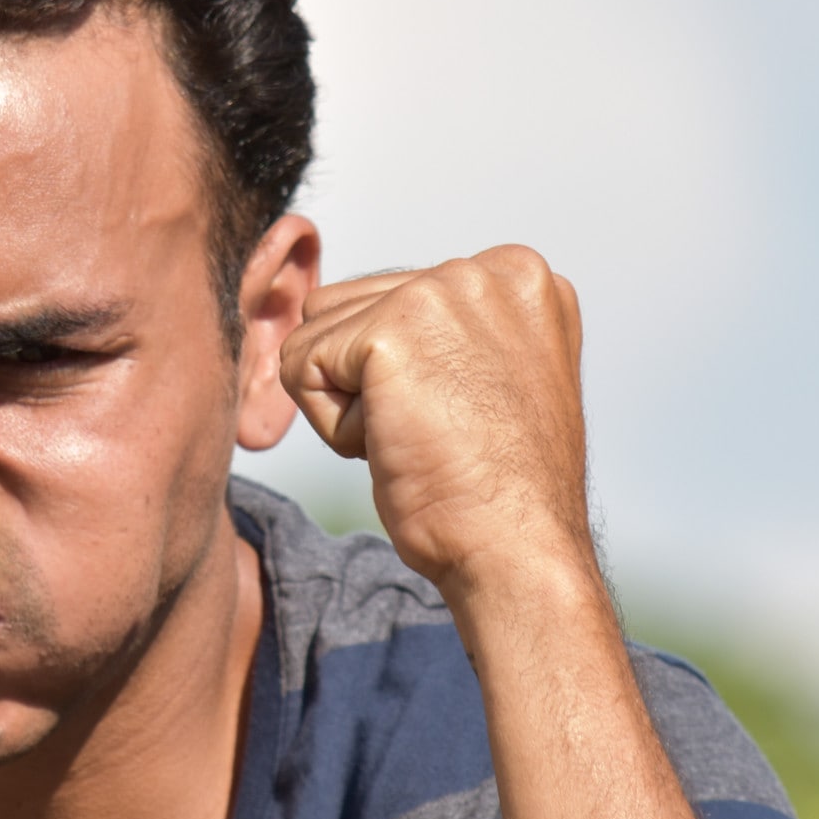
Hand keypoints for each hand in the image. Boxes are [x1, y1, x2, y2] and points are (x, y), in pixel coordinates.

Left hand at [278, 245, 589, 600]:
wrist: (515, 550)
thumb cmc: (499, 489)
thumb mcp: (491, 378)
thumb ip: (448, 329)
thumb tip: (360, 314)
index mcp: (519, 275)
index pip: (395, 297)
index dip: (408, 373)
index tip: (471, 418)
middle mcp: (486, 268)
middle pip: (350, 306)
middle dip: (372, 381)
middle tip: (442, 433)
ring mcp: (439, 291)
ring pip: (319, 333)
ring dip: (350, 400)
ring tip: (423, 436)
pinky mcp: (388, 331)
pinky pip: (299, 368)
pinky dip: (332, 426)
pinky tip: (397, 446)